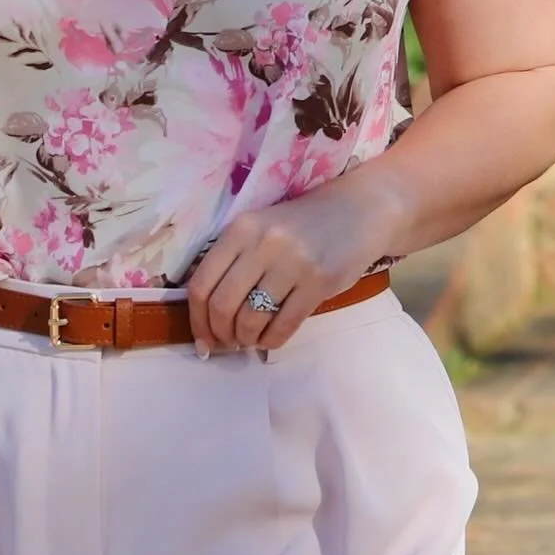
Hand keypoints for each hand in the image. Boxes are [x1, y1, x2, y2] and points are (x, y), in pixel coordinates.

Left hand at [186, 165, 393, 355]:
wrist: (357, 211)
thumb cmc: (301, 225)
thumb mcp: (259, 229)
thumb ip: (232, 261)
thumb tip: (206, 314)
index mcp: (240, 229)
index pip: (201, 283)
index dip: (196, 320)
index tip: (202, 339)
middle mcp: (262, 243)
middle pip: (222, 305)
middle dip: (220, 334)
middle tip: (227, 343)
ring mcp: (292, 262)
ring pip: (252, 319)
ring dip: (246, 339)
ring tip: (250, 339)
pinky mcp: (319, 281)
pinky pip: (284, 325)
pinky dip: (271, 341)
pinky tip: (270, 339)